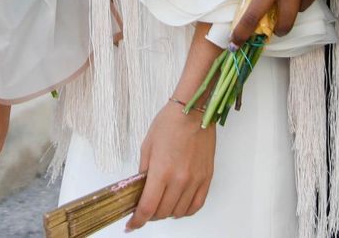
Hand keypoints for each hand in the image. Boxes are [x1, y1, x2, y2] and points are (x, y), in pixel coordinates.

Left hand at [127, 101, 216, 230]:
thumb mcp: (147, 146)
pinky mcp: (207, 178)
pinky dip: (185, 211)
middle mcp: (179, 179)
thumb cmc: (169, 123)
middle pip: (162, 212)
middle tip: (145, 209)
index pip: (148, 208)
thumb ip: (144, 172)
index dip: (137, 221)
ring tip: (161, 205)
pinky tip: (178, 206)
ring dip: (167, 213)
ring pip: (179, 212)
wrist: (194, 111)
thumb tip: (141, 190)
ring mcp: (195, 180)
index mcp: (161, 171)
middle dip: (150, 215)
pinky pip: (196, 205)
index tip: (131, 225)